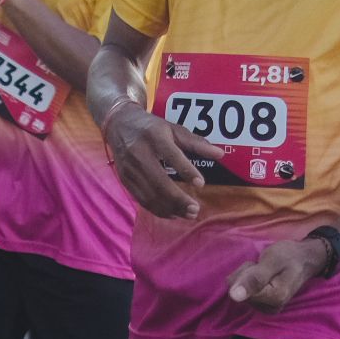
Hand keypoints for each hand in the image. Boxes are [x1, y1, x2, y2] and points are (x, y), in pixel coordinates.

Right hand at [105, 107, 221, 218]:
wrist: (119, 125)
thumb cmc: (152, 128)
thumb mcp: (173, 129)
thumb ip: (196, 143)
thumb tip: (220, 154)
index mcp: (154, 137)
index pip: (171, 155)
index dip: (186, 170)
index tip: (201, 184)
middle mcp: (139, 153)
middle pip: (159, 181)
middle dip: (178, 199)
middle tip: (195, 210)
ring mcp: (130, 169)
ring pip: (150, 194)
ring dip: (170, 208)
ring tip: (188, 214)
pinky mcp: (125, 180)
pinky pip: (142, 199)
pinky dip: (158, 209)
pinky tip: (173, 213)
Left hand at [229, 235, 329, 311]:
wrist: (304, 259)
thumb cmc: (289, 256)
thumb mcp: (272, 260)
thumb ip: (253, 279)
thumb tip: (234, 296)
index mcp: (274, 298)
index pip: (238, 288)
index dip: (246, 271)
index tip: (260, 264)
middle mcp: (269, 308)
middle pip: (237, 290)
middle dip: (246, 273)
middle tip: (262, 265)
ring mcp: (266, 308)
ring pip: (239, 291)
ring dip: (248, 276)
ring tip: (265, 270)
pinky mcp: (262, 305)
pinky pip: (243, 292)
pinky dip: (249, 281)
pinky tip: (263, 276)